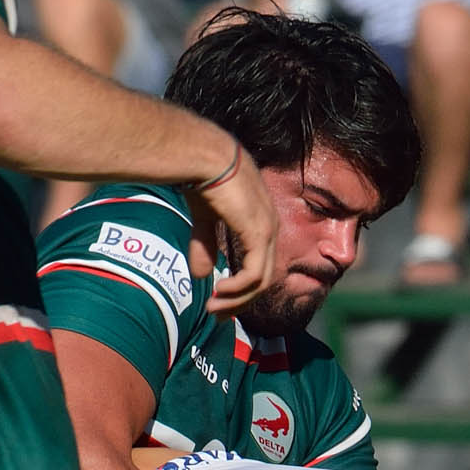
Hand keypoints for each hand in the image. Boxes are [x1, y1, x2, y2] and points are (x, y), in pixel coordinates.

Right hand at [185, 141, 278, 312]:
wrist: (202, 153)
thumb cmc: (201, 175)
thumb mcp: (203, 218)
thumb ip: (205, 245)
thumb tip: (199, 275)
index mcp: (261, 221)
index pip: (260, 265)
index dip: (241, 289)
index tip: (219, 302)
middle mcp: (270, 226)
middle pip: (264, 278)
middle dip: (241, 301)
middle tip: (218, 316)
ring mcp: (268, 230)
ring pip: (261, 281)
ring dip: (237, 300)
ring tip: (215, 308)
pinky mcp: (258, 233)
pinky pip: (254, 274)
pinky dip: (238, 288)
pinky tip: (218, 290)